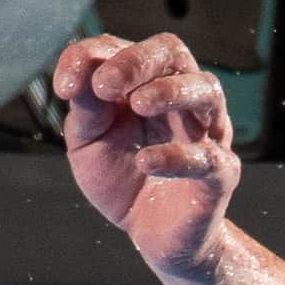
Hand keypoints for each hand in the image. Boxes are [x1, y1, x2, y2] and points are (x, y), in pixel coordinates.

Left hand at [49, 33, 244, 273]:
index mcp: (144, 83)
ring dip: (171, 91)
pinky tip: (146, 161)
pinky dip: (177, 155)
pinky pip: (207, 156)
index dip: (90, 57)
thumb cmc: (123, 179)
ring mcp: (205, 132)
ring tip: (139, 104)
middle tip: (105, 83)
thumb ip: (85, 109)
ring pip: (206, 90)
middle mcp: (180, 98)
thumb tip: (77, 78)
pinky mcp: (220, 173)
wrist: (151, 236)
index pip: (121, 48)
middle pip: (172, 53)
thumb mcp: (89, 141)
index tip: (64, 86)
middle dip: (137, 61)